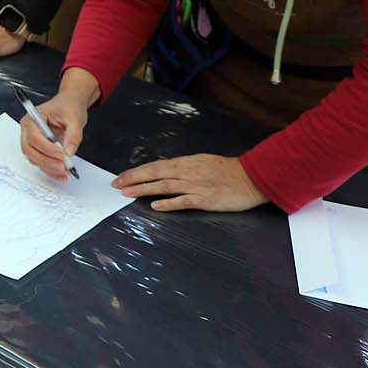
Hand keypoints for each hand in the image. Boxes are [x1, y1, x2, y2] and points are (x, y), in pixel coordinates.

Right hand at [20, 84, 91, 180]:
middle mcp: (29, 130)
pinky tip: (61, 174)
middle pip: (30, 150)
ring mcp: (32, 141)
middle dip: (47, 161)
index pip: (34, 137)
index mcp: (33, 118)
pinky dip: (51, 170)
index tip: (63, 155)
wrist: (70, 105)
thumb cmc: (68, 107)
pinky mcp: (39, 149)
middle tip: (64, 166)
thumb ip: (73, 135)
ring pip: (34, 159)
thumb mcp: (75, 118)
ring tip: (66, 171)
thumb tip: (69, 151)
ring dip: (49, 168)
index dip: (47, 148)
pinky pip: (41, 162)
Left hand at [113, 154, 266, 211]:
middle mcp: (187, 172)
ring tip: (127, 193)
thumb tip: (164, 170)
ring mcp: (195, 186)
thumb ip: (183, 167)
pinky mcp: (205, 199)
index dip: (137, 171)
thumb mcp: (201, 162)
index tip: (121, 176)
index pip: (155, 165)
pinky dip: (168, 203)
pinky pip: (183, 201)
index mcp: (185, 162)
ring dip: (143, 189)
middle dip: (133, 179)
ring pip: (164, 186)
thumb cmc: (228, 170)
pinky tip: (155, 206)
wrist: (251, 176)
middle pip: (155, 174)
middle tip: (116, 184)